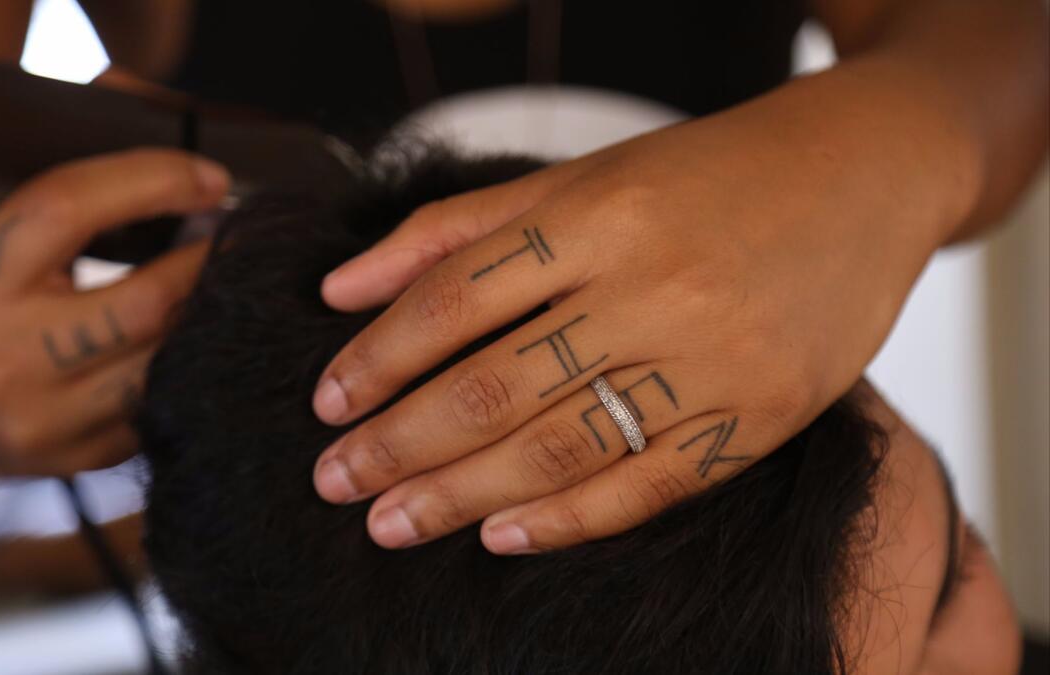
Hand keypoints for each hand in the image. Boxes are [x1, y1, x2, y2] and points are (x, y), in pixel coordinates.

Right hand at [0, 149, 228, 494]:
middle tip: (240, 237)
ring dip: (211, 314)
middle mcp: (8, 357)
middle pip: (145, 303)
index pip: (66, 209)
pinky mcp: (88, 456)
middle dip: (207, 262)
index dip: (152, 181)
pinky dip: (192, 360)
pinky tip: (199, 338)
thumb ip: (81, 220)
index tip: (211, 178)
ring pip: (168, 360)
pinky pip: (166, 400)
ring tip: (228, 284)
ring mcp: (49, 419)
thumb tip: (202, 192)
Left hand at [310, 85, 968, 553]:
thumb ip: (455, 230)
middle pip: (494, 383)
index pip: (455, 296)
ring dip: (459, 492)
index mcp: (599, 212)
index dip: (377, 356)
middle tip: (333, 482)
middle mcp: (653, 284)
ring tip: (388, 522)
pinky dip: (568, 520)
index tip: (327, 402)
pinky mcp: (763, 415)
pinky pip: (650, 484)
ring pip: (559, 443)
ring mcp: (714, 355)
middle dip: (397, 442)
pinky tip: (498, 536)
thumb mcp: (579, 176)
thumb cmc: (705, 175)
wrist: (864, 176)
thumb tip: (338, 290)